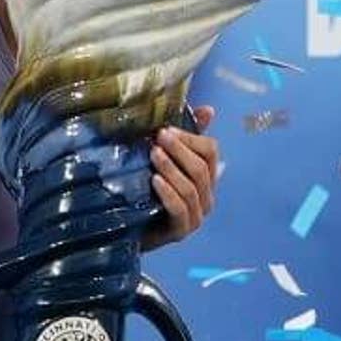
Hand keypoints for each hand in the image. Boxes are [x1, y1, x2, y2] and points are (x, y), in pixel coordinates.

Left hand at [141, 104, 219, 252]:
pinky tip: (155, 180)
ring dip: (172, 168)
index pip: (211, 152)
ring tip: (154, 154)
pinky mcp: (181, 231)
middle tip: (159, 137)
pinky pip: (180, 209)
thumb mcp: (163, 161)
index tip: (168, 129)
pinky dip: (168, 193)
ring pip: (191, 188)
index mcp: (206, 177)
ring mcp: (196, 216)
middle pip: (202, 168)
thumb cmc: (148, 192)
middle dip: (180, 150)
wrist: (129, 229)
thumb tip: (208, 110)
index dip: (191, 138)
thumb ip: (182, 138)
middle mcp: (206, 196)